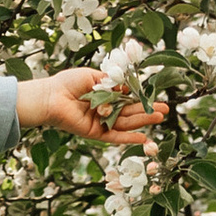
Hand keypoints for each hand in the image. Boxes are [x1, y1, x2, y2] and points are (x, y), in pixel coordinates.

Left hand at [14, 66, 170, 151]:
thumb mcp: (94, 76)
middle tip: (165, 111)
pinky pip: (114, 137)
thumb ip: (112, 82)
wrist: (51, 97)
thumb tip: (129, 87)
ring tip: (160, 118)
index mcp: (105, 96)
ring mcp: (101, 123)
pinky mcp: (95, 133)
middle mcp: (104, 111)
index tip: (156, 97)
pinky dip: (128, 139)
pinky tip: (144, 138)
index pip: (127, 99)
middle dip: (148, 111)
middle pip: (130, 112)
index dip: (141, 99)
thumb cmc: (68, 83)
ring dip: (143, 121)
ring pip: (126, 124)